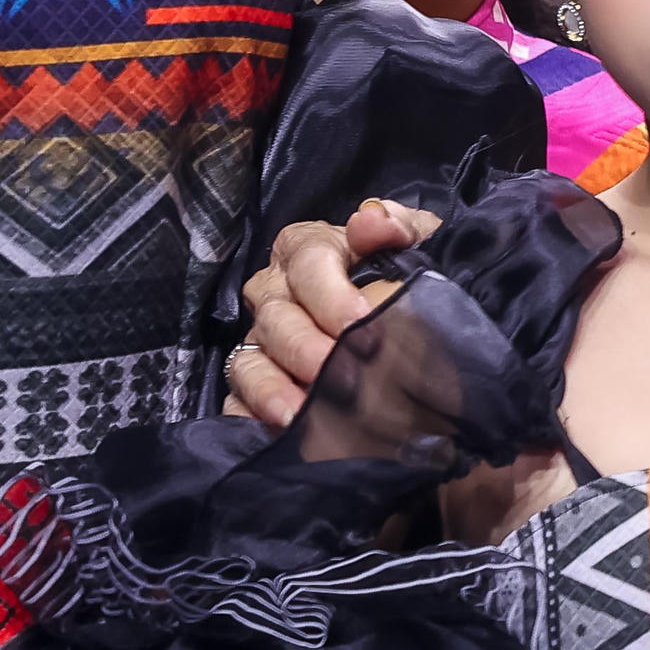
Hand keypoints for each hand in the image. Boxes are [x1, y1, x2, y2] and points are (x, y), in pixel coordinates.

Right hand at [223, 197, 440, 428]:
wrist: (390, 312)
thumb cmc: (398, 268)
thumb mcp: (411, 238)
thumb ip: (399, 225)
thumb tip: (373, 220)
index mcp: (306, 248)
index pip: (308, 263)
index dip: (333, 293)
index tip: (364, 319)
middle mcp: (273, 292)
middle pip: (277, 318)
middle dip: (308, 348)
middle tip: (344, 375)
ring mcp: (258, 338)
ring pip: (250, 361)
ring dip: (273, 388)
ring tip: (300, 413)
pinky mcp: (251, 378)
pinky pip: (237, 398)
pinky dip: (251, 414)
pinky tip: (277, 429)